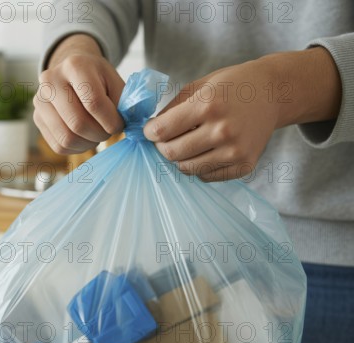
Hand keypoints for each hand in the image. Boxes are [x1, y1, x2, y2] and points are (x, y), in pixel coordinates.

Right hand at [34, 34, 124, 154]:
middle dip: (100, 134)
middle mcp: (50, 81)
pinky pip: (59, 146)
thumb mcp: (116, 82)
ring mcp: (40, 101)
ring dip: (89, 143)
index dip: (111, 121)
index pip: (94, 102)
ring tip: (98, 134)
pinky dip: (77, 148)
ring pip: (67, 138)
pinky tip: (86, 138)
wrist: (73, 73)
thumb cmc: (99, 79)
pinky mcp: (37, 118)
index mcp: (75, 66)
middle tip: (109, 131)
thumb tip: (131, 124)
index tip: (120, 124)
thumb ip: (126, 102)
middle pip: (78, 123)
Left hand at [144, 48, 341, 181]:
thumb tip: (150, 132)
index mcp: (208, 105)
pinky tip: (206, 151)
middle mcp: (222, 130)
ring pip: (187, 168)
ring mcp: (235, 150)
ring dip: (180, 159)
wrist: (272, 93)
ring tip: (187, 144)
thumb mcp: (198, 86)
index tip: (151, 130)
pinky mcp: (244, 165)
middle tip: (167, 139)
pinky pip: (206, 176)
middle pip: (172, 153)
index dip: (150, 132)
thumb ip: (171, 109)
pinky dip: (200, 167)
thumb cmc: (230, 87)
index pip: (162, 131)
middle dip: (163, 147)